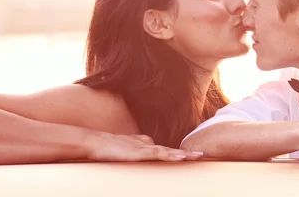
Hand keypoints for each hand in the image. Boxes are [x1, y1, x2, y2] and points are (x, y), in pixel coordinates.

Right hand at [85, 132, 203, 161]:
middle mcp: (148, 144)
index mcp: (147, 143)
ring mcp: (144, 147)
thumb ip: (140, 150)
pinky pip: (157, 154)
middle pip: (171, 149)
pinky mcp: (138, 152)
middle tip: (203, 155)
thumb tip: (151, 152)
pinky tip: (178, 157)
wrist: (95, 142)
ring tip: (196, 156)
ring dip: (182, 154)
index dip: (181, 152)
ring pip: (167, 151)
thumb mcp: (129, 149)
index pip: (167, 149)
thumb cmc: (111, 147)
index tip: (195, 155)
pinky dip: (169, 155)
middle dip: (187, 152)